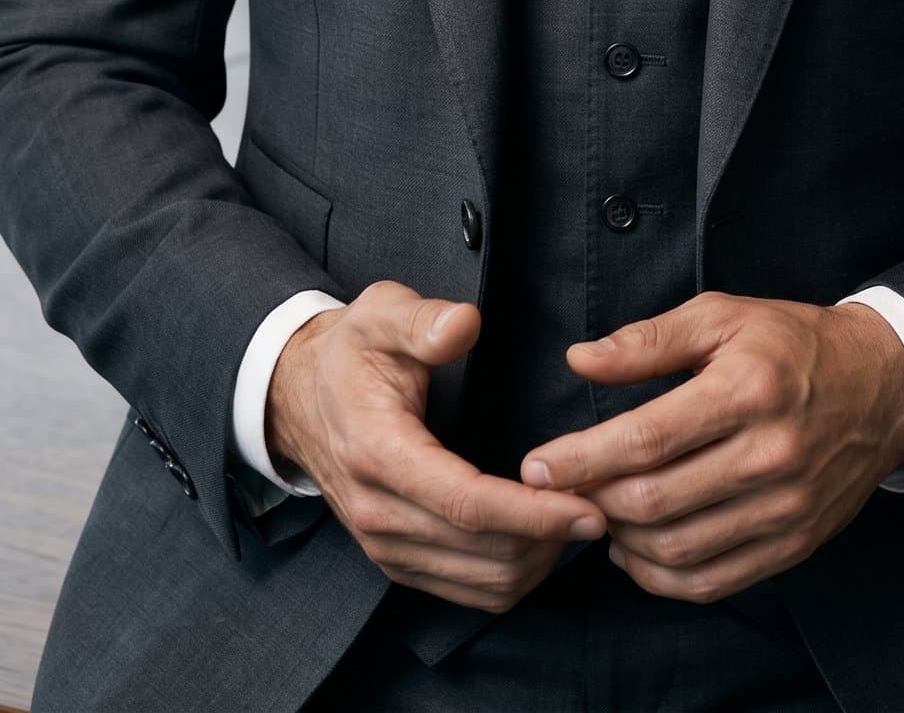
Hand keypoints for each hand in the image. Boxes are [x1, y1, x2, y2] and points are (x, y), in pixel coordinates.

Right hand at [266, 281, 606, 610]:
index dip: (534, 512)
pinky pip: (467, 591)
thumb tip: (465, 325)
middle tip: (604, 504)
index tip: (589, 506)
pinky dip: (514, 575)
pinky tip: (544, 539)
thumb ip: (422, 319)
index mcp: (378, 453)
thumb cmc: (350, 352)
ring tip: (579, 519)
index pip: (466, 503)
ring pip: (481, 584)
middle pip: (482, 553)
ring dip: (538, 561)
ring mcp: (384, 546)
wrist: (299, 397)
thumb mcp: (378, 313)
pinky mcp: (396, 561)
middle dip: (550, 538)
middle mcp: (378, 513)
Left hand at [519, 293, 903, 604]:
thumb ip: (648, 340)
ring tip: (593, 515)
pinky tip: (635, 551)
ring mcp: (786, 507)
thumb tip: (580, 359)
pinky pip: (715, 581)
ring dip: (621, 541)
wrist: (881, 385)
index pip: (648, 438)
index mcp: (748, 389)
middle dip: (592, 500)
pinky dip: (662, 577)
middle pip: (657, 500)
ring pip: (680, 548)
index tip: (537, 464)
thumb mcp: (722, 317)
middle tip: (555, 492)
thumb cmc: (790, 344)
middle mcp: (770, 454)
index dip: (583, 457)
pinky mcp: (795, 542)